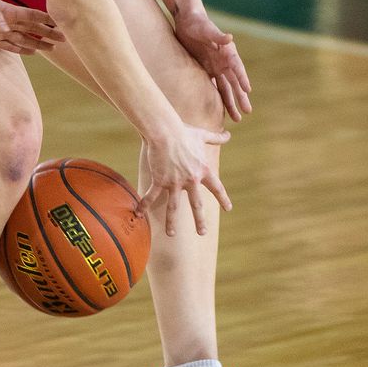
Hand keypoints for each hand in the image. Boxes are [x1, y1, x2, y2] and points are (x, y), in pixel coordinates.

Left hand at [0, 0, 64, 53]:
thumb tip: (7, 29)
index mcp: (7, 11)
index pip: (31, 16)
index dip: (45, 19)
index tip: (60, 23)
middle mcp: (7, 22)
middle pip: (32, 29)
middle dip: (48, 33)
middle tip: (64, 39)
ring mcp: (0, 32)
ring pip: (24, 39)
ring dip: (38, 43)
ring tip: (53, 48)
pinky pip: (10, 46)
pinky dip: (22, 50)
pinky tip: (33, 52)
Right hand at [138, 120, 231, 235]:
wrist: (165, 132)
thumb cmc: (183, 132)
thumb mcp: (202, 135)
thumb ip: (216, 138)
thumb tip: (228, 134)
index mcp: (203, 171)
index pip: (217, 188)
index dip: (223, 199)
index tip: (228, 208)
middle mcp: (191, 180)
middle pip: (196, 205)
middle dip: (199, 221)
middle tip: (202, 233)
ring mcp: (174, 182)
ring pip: (174, 207)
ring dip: (171, 222)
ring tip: (171, 234)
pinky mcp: (159, 180)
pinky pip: (151, 196)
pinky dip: (144, 205)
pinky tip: (139, 215)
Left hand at [173, 11, 251, 121]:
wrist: (188, 21)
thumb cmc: (199, 23)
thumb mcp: (207, 29)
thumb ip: (217, 35)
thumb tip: (229, 37)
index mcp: (228, 52)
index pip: (237, 67)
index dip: (242, 78)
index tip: (248, 90)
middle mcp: (225, 62)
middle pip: (234, 82)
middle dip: (241, 97)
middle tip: (248, 112)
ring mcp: (216, 67)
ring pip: (225, 88)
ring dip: (231, 102)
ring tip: (237, 118)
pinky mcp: (206, 69)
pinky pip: (213, 86)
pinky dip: (217, 97)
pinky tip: (220, 110)